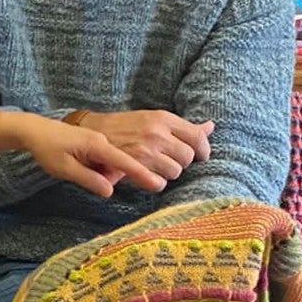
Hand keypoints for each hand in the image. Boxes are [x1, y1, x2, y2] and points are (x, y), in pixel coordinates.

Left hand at [20, 115, 168, 197]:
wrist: (36, 130)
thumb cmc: (47, 149)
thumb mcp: (64, 168)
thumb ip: (88, 179)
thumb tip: (110, 191)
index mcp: (97, 145)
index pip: (124, 161)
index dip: (142, 174)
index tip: (157, 184)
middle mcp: (104, 141)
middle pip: (133, 156)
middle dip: (147, 170)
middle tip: (152, 186)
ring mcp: (104, 140)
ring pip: (128, 155)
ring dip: (138, 166)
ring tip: (139, 179)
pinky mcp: (101, 142)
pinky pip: (120, 153)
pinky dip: (129, 162)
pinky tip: (130, 171)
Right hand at [79, 109, 213, 181]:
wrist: (91, 132)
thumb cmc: (124, 126)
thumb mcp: (153, 119)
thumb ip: (183, 126)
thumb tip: (210, 126)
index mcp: (163, 118)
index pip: (198, 137)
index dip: (203, 150)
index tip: (200, 156)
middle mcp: (157, 133)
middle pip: (188, 157)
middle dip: (182, 162)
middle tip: (170, 161)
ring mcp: (146, 150)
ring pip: (175, 171)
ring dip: (169, 173)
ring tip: (156, 168)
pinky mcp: (135, 166)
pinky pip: (159, 183)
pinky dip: (156, 183)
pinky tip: (149, 177)